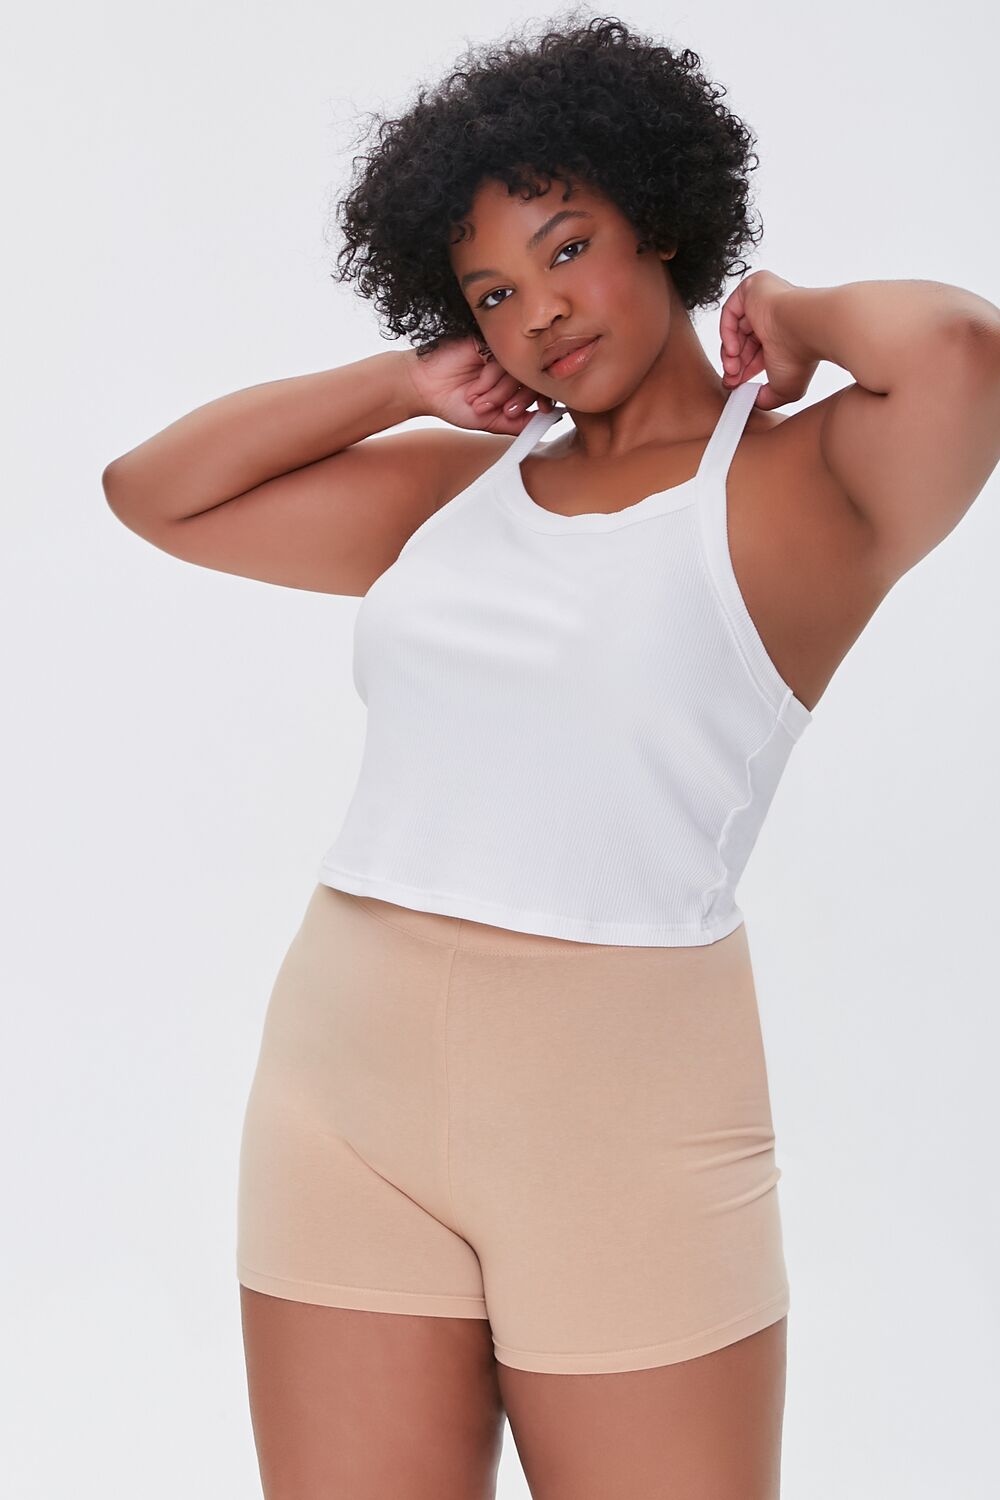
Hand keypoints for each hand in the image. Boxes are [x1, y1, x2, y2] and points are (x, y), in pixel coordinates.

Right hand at [400, 336, 556, 432]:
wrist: (424, 390)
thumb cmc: (452, 403)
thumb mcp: (489, 421)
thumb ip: (518, 424)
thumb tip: (548, 422)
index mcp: (512, 383)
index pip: (539, 386)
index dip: (544, 399)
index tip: (544, 411)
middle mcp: (506, 367)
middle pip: (530, 379)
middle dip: (515, 400)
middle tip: (497, 411)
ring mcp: (496, 353)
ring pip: (516, 370)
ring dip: (498, 392)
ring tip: (478, 401)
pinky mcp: (484, 341)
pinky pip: (500, 358)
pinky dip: (490, 377)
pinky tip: (475, 387)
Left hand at [719, 270, 819, 410]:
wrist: (808, 328)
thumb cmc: (801, 356)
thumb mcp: (783, 387)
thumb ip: (767, 398)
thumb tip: (754, 402)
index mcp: (785, 332)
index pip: (756, 350)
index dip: (744, 369)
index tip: (736, 386)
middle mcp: (775, 314)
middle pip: (744, 340)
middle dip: (735, 364)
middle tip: (731, 381)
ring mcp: (765, 298)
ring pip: (736, 328)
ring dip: (730, 353)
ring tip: (733, 370)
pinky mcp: (754, 287)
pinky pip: (731, 312)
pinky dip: (727, 334)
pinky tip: (734, 351)